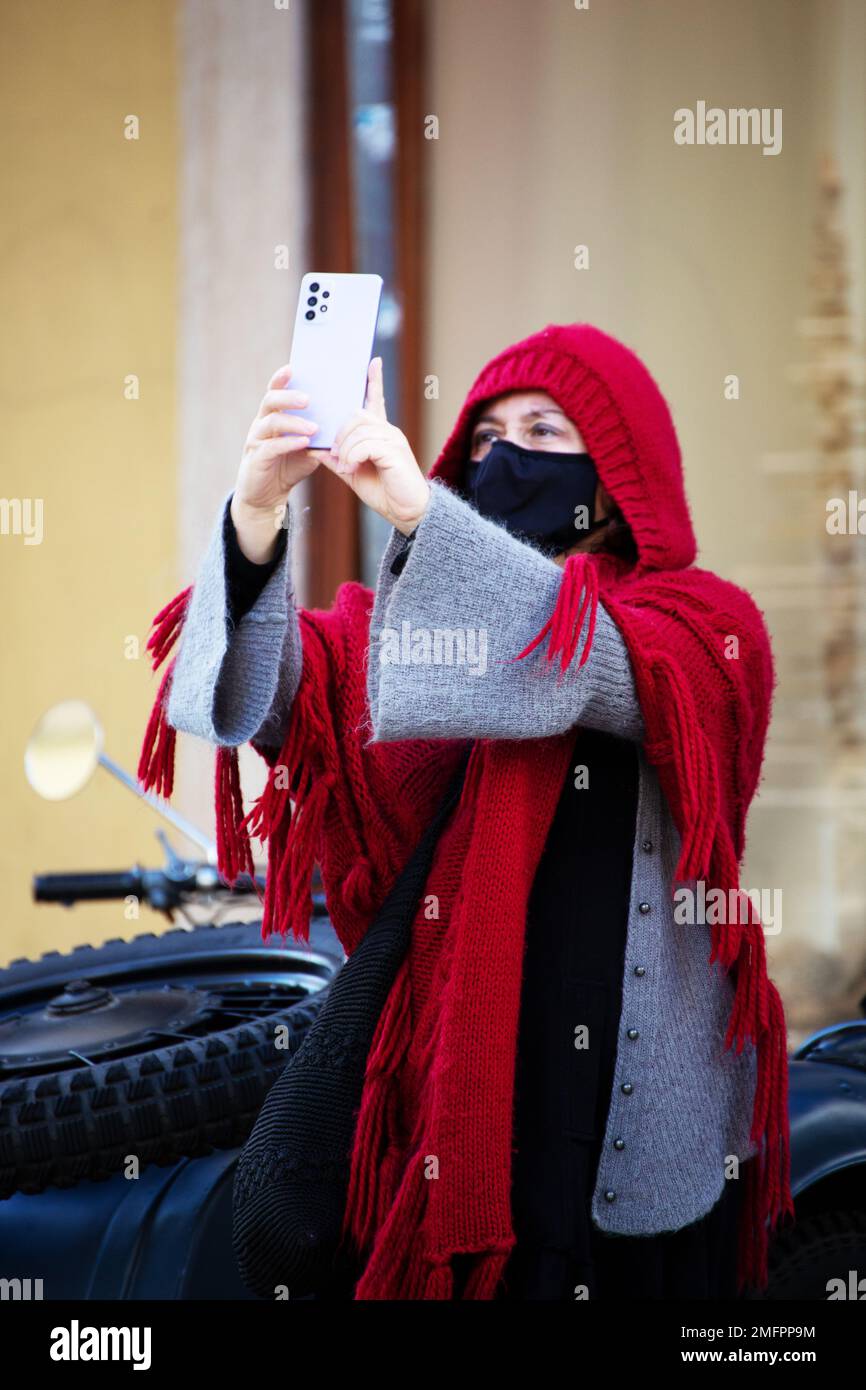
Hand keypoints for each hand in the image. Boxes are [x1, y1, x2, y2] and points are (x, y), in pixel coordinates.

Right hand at [231, 364, 321, 561]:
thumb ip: (321, 434)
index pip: (275, 390)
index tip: (294, 367)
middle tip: (309, 399)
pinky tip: (303, 443)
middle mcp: (261, 424)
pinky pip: (271, 447)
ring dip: (293, 422)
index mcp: (273, 416)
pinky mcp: (256, 459)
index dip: (281, 378)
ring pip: (271, 423)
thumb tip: (346, 420)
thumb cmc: (288, 467)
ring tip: (313, 427)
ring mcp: (256, 441)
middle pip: (270, 401)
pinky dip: (288, 444)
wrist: (267, 497)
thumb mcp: (308, 448)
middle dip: (289, 397)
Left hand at [310, 357, 429, 534]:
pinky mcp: (394, 450)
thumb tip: (315, 448)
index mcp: (380, 433)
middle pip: (356, 415)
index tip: (373, 361)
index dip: (374, 381)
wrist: (407, 512)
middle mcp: (388, 431)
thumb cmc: (384, 493)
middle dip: (340, 434)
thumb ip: (337, 459)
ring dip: (344, 449)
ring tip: (345, 467)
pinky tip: (351, 470)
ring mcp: (393, 439)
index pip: (376, 400)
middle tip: (335, 455)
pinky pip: (364, 444)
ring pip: (358, 430)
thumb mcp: (353, 473)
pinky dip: (352, 457)